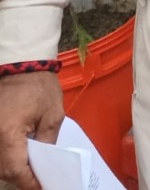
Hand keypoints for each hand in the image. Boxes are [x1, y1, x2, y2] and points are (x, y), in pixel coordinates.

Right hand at [0, 71, 63, 189]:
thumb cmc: (39, 87)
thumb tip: (44, 163)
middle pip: (2, 170)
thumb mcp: (53, 114)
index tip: (42, 187)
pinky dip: (5, 158)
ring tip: (31, 171)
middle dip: (20, 178)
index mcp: (8, 134)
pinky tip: (19, 157)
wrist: (21, 64)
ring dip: (12, 169)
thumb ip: (48, 141)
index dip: (28, 182)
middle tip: (38, 181)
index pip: (15, 169)